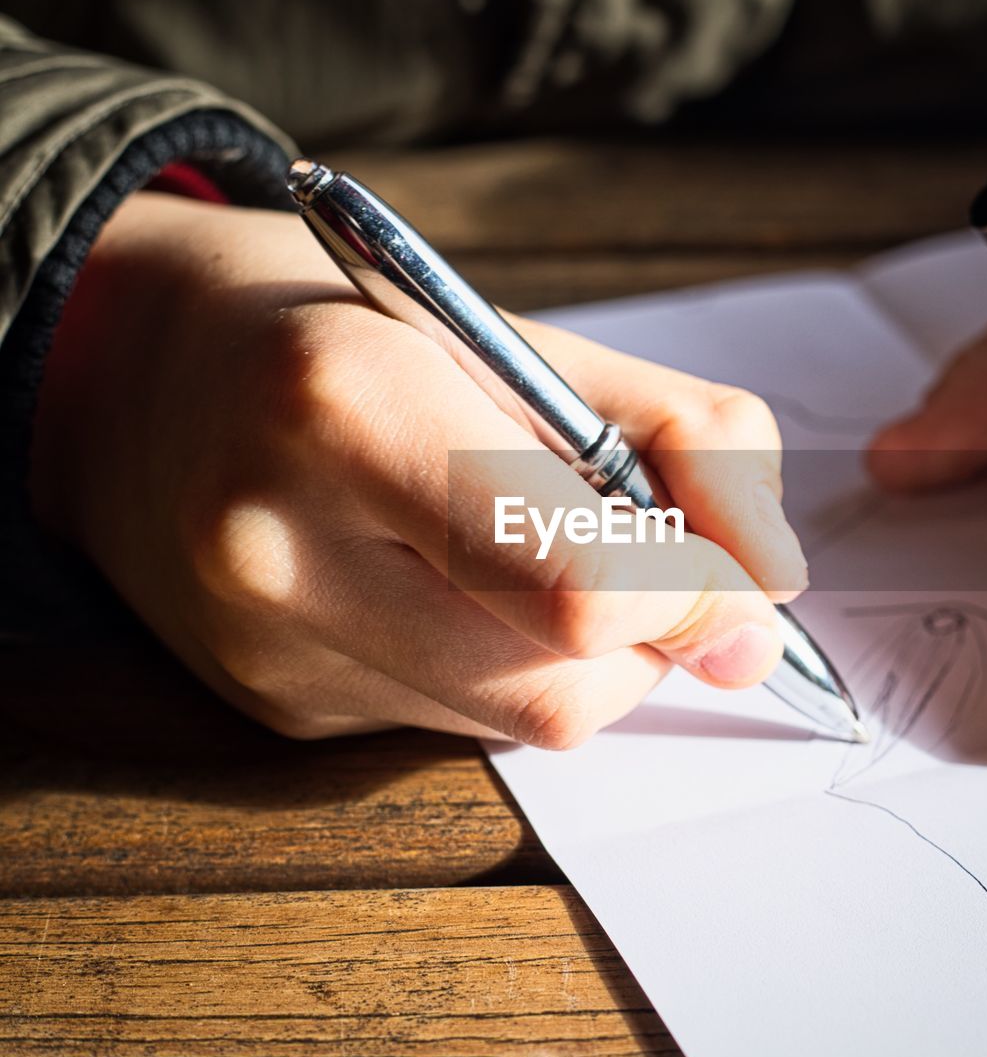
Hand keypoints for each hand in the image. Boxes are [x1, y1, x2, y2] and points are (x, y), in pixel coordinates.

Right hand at [30, 192, 806, 744]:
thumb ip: (685, 447)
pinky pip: (459, 726)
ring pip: (521, 723)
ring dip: (588, 659)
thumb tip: (766, 600)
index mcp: (345, 408)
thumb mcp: (528, 336)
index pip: (579, 578)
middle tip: (654, 565)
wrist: (149, 375)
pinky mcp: (278, 707)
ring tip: (542, 558)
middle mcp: (283, 549)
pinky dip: (510, 669)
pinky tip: (460, 592)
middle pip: (559, 685)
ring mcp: (270, 650)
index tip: (736, 577)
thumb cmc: (348, 330)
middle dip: (652, 637)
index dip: (695, 593)